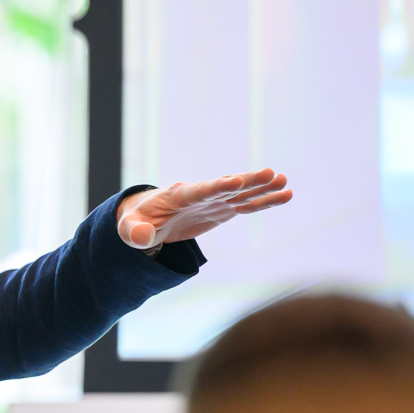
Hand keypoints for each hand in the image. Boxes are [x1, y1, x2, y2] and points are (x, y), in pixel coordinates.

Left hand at [118, 169, 292, 249]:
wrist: (146, 218)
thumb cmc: (136, 222)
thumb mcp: (128, 229)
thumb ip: (134, 232)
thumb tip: (142, 238)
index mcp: (177, 195)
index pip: (200, 191)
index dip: (217, 187)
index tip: (235, 181)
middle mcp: (199, 194)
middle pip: (226, 187)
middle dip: (247, 181)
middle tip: (271, 173)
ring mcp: (212, 201)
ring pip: (241, 194)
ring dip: (262, 188)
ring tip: (285, 181)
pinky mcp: (221, 210)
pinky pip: (245, 205)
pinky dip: (264, 201)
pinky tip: (285, 194)